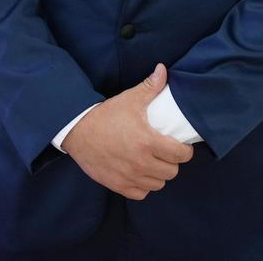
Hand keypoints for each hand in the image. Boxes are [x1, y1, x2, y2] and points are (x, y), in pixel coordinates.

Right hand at [62, 63, 193, 199]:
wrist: (77, 131)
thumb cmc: (106, 115)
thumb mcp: (130, 99)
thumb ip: (150, 86)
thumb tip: (163, 69)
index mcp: (148, 142)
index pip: (181, 155)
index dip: (185, 151)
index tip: (181, 146)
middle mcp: (141, 163)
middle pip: (172, 172)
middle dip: (172, 162)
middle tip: (167, 152)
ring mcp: (129, 176)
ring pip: (158, 184)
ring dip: (159, 174)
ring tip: (155, 163)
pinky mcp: (118, 185)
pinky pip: (141, 193)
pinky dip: (143, 185)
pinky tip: (140, 173)